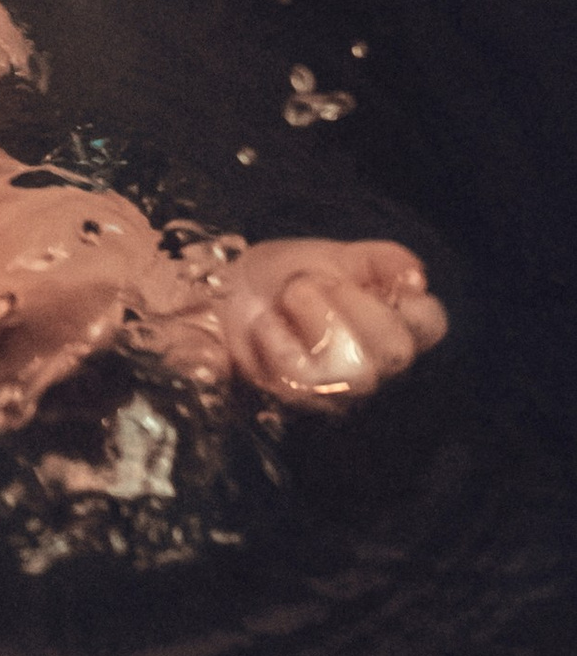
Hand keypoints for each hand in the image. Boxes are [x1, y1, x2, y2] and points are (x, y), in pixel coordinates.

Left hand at [211, 236, 446, 401]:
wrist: (225, 291)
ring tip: (289, 298)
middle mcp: (376, 363)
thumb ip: (381, 261)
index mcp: (394, 322)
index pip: (431, 324)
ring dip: (316, 318)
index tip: (375, 281)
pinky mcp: (299, 400)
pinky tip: (265, 324)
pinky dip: (278, 339)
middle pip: (396, 351)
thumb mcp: (334, 256)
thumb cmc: (285, 275)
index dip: (411, 303)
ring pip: (358, 373)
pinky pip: (303, 380)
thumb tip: (416, 276)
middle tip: (311, 283)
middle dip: (351, 305)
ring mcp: (339, 387)